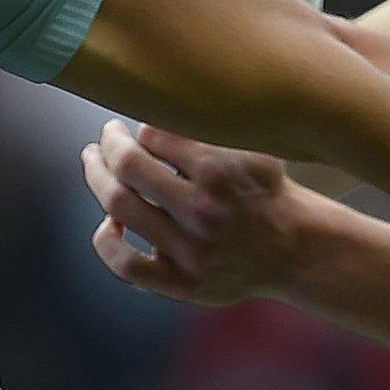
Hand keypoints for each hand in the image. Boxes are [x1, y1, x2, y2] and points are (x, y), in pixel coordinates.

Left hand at [81, 121, 302, 306]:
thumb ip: (206, 128)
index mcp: (219, 172)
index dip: (139, 129)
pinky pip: (126, 264)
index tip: (141, 130)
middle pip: (128, 167)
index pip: (152, 136)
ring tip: (95, 163)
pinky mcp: (183, 284)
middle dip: (108, 143)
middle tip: (107, 135)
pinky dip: (106, 241)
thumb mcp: (249, 149)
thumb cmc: (263, 190)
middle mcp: (204, 212)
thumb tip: (153, 105)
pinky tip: (109, 225)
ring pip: (120, 208)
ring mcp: (192, 252)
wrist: (294, 249)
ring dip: (98, 178)